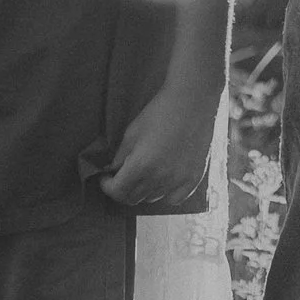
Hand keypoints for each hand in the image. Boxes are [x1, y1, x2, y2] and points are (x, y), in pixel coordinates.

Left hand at [99, 77, 215, 214]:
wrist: (192, 100)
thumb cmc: (159, 111)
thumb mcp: (132, 132)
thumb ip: (120, 157)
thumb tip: (112, 171)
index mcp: (141, 166)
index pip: (117, 191)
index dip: (107, 186)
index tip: (106, 177)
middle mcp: (159, 178)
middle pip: (133, 198)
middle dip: (122, 189)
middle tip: (122, 176)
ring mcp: (178, 180)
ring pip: (152, 198)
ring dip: (143, 190)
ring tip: (144, 173)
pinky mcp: (194, 178)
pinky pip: (174, 199)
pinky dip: (166, 194)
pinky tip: (163, 181)